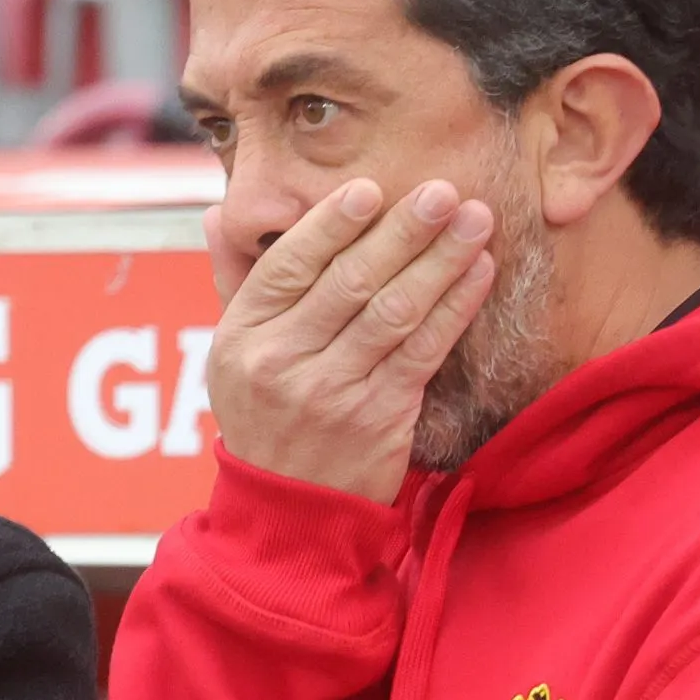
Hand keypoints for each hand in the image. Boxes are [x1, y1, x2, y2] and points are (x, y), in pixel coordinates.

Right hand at [203, 176, 495, 502]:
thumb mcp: (230, 352)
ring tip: (474, 220)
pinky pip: (424, 351)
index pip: (288, 266)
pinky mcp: (380, 419)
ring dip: (441, 260)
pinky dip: (455, 307)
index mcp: (241, 337)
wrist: (290, 511)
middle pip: (350, 282)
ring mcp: (333, 393)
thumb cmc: (263, 417)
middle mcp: (283, 363)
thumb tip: (220, 212)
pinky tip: (478, 272)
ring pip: (394, 312)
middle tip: (441, 190)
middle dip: (402, 230)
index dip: (331, 225)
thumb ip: (234, 278)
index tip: (369, 188)